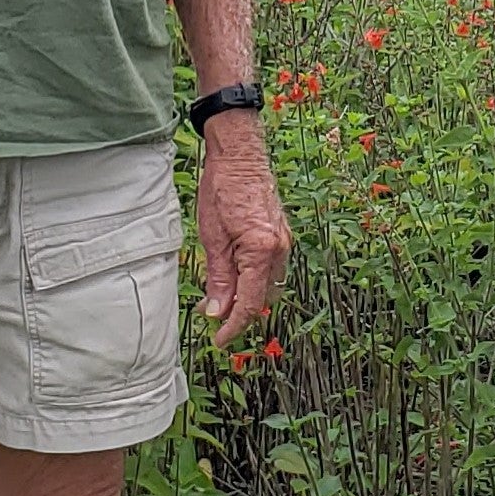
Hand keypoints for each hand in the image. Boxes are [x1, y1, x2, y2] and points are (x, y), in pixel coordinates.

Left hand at [193, 118, 289, 340]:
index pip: (251, 303)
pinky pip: (270, 269)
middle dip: (239, 313)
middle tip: (211, 317)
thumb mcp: (212, 237)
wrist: (240, 155)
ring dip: (246, 297)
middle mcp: (279, 250)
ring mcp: (283, 242)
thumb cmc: (223, 188)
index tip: (219, 340)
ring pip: (268, 285)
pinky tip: (234, 276)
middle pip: (263, 298)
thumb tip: (218, 312)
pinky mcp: (280, 235)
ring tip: (219, 298)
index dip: (234, 327)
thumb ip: (218, 278)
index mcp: (262, 251)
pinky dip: (253, 280)